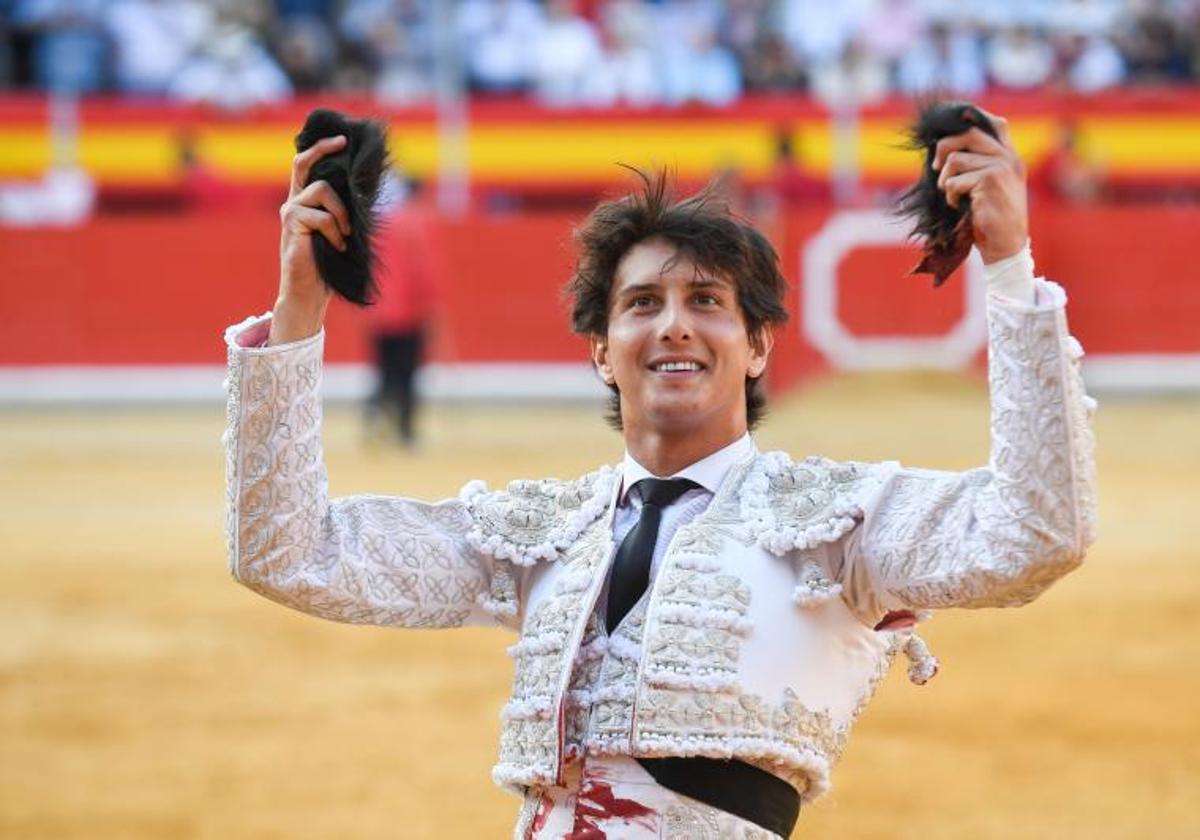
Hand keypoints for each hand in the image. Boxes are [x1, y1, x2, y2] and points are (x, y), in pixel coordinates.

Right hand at [269, 135, 352, 344]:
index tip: (341, 139)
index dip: (321, 148)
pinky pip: (323, 217)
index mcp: (304, 201)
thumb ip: (344, 210)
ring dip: (341, 212)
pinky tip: (337, 247)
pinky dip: (335, 232)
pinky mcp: (292, 224)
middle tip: (343, 142)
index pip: (306, 166)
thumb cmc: (327, 264)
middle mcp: (293, 202)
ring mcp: (291, 211)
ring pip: (322, 190)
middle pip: (302, 162)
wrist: (308, 291)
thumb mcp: (340, 231)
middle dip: (323, 148)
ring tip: (345, 235)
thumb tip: (366, 190)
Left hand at [932, 111, 1027, 264]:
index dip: (972, 119)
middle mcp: (1009, 158)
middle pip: (968, 133)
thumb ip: (978, 166)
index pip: (996, 123)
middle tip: (936, 169)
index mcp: (1011, 157)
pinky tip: (958, 206)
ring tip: (951, 195)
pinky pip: (954, 181)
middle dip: (943, 148)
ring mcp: (1001, 167)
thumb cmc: (990, 219)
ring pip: (955, 159)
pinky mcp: (990, 180)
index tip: (951, 133)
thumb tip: (943, 150)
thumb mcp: (989, 187)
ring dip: (945, 180)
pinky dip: (950, 196)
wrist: (1005, 246)